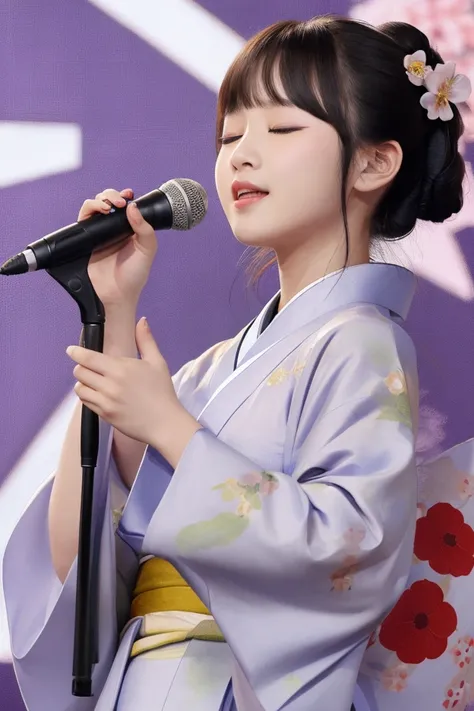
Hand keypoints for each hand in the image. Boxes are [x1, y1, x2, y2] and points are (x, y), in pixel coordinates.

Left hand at [66, 317, 201, 462]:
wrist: (164, 423)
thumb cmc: (162, 392)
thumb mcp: (157, 362)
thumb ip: (146, 340)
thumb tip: (141, 321)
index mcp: (121, 368)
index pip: (88, 358)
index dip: (76, 352)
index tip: (71, 350)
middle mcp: (110, 384)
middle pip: (80, 372)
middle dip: (81, 367)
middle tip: (89, 367)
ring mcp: (105, 401)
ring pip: (80, 388)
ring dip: (83, 383)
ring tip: (93, 382)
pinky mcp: (104, 415)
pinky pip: (86, 403)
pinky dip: (88, 396)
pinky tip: (97, 394)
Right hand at [78, 188, 157, 308]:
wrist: (117, 294)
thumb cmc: (134, 276)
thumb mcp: (147, 251)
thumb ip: (144, 229)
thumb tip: (133, 207)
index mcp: (130, 229)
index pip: (126, 206)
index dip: (125, 197)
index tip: (129, 195)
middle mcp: (113, 229)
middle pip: (108, 201)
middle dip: (111, 195)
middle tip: (120, 202)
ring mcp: (99, 233)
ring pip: (94, 207)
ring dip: (99, 200)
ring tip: (108, 206)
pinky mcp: (86, 239)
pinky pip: (83, 219)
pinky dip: (89, 209)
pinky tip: (99, 211)